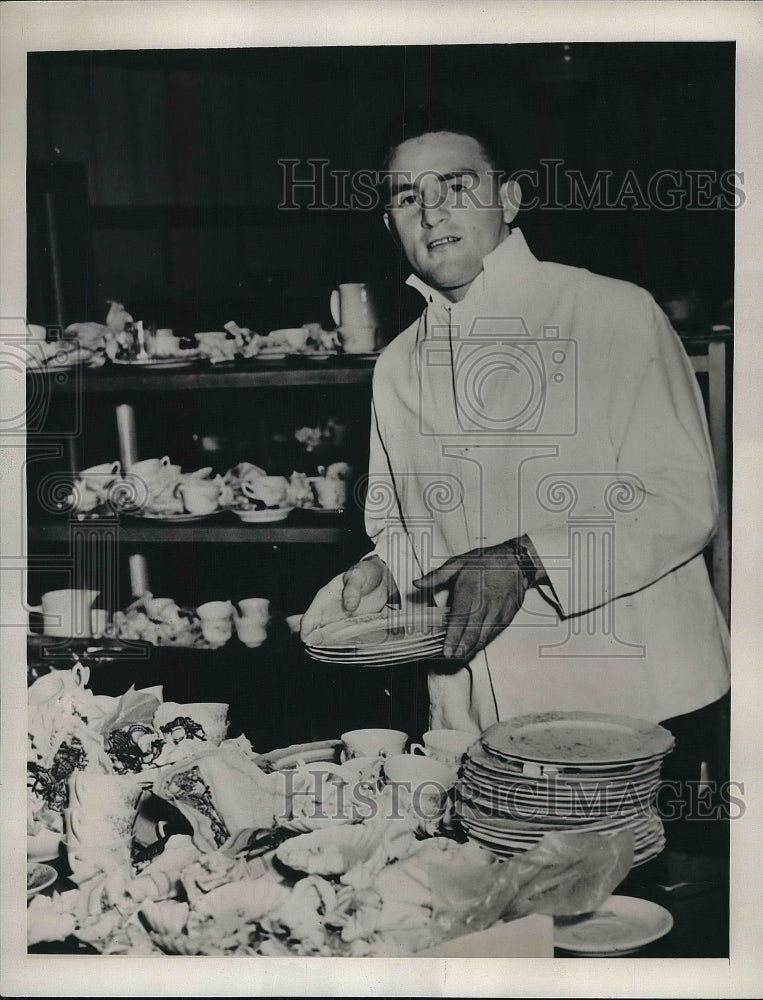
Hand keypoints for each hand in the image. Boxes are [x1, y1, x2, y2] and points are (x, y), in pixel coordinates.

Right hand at [300, 556, 394, 640]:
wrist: (382, 578)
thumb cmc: (365, 573)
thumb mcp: (358, 575)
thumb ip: (352, 589)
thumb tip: (349, 606)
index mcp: (324, 599)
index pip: (308, 619)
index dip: (306, 632)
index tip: (310, 642)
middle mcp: (329, 614)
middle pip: (317, 634)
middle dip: (320, 644)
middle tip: (332, 649)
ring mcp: (341, 622)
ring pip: (331, 640)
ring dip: (335, 647)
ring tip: (344, 650)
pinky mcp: (353, 628)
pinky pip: (346, 640)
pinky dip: (348, 646)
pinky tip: (354, 648)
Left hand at [412, 539, 534, 660]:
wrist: (517, 562)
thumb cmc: (487, 561)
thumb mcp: (458, 563)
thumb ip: (436, 576)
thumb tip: (417, 583)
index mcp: (469, 592)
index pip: (459, 620)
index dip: (452, 638)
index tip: (446, 650)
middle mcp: (484, 606)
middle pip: (471, 634)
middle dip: (460, 649)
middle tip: (450, 657)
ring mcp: (497, 614)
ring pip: (483, 638)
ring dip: (470, 649)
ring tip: (459, 656)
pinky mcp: (505, 618)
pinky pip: (492, 635)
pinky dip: (482, 643)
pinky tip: (473, 647)